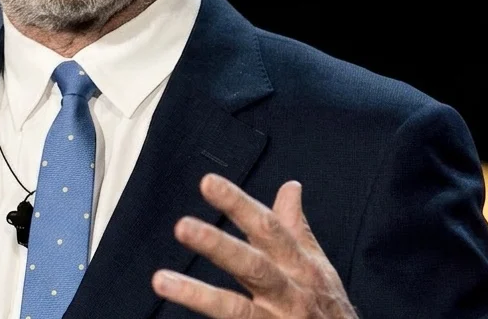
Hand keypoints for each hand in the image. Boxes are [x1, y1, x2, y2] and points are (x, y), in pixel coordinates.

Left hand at [152, 175, 356, 318]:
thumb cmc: (326, 306)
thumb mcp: (317, 266)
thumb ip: (296, 227)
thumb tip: (290, 187)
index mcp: (300, 265)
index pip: (267, 227)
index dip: (238, 204)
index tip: (208, 182)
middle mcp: (290, 293)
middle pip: (251, 265)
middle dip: (217, 245)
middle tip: (182, 226)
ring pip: (236, 310)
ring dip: (198, 295)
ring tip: (161, 281)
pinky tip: (178, 318)